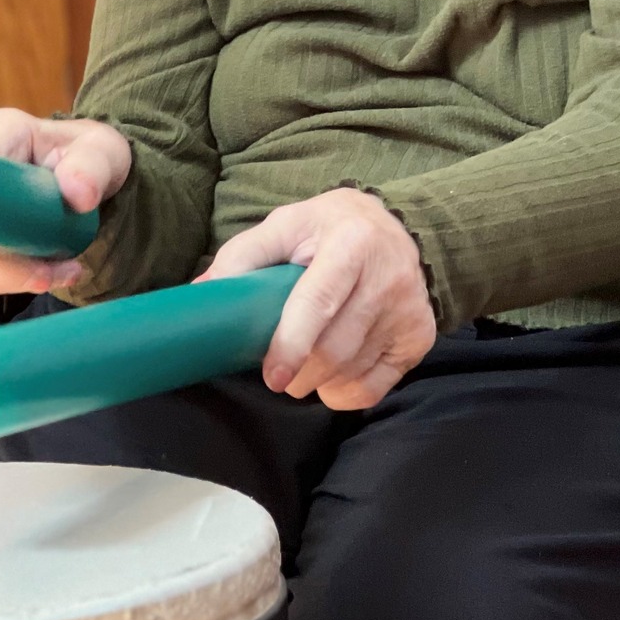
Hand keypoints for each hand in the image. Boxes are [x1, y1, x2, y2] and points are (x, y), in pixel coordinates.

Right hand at [0, 109, 131, 293]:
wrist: (93, 173)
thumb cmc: (94, 154)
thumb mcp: (105, 151)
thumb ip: (93, 167)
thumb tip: (76, 193)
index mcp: (2, 133)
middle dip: (0, 264)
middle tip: (46, 277)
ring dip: (17, 276)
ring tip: (66, 271)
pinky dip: (21, 278)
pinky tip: (58, 271)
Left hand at [199, 188, 435, 409]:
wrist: (398, 227)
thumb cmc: (328, 230)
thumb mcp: (286, 226)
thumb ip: (243, 256)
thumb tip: (200, 294)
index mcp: (351, 242)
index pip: (319, 303)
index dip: (291, 344)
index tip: (270, 375)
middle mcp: (388, 276)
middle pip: (335, 349)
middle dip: (298, 373)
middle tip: (278, 374)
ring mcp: (408, 310)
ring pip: (352, 371)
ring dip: (317, 383)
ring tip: (303, 369)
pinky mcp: (419, 336)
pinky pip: (375, 388)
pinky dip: (344, 393)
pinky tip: (332, 377)